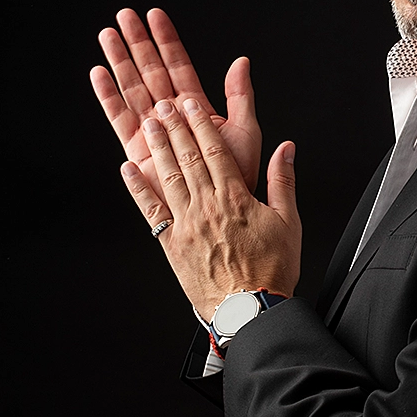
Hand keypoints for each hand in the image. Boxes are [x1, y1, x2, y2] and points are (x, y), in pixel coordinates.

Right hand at [91, 7, 261, 196]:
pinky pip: (120, 118)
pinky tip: (99, 74)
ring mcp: (153, 133)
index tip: (155, 16)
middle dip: (137, 43)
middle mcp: (172, 118)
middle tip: (124, 16)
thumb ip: (240, 96)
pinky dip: (109, 96)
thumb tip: (241, 60)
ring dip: (119, 62)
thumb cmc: (240, 178)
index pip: (178, 66)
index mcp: (197, 110)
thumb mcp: (245, 132)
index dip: (166, 41)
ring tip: (107, 36)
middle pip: (150, 72)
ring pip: (132, 89)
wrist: (224, 213)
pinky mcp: (138, 151)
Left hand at [121, 94, 300, 315]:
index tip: (192, 107)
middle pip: (189, 158)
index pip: (216, 152)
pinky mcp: (172, 244)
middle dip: (176, 128)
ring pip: (169, 177)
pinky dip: (138, 189)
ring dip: (158, 148)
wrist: (249, 311)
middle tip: (164, 105)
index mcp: (237, 199)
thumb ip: (284, 182)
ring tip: (150, 125)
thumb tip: (286, 150)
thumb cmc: (270, 272)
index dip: (202, 126)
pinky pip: (151, 211)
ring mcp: (187, 225)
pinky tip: (127, 171)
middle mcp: (208, 207)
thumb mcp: (289, 222)